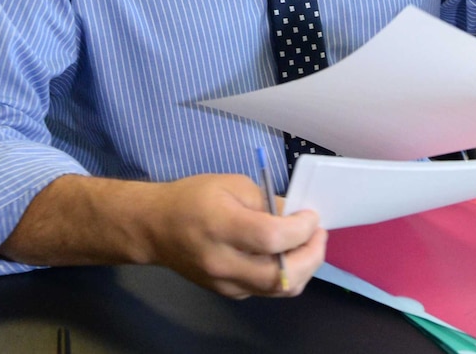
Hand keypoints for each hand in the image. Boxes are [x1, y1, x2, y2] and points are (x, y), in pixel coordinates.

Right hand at [0, 172, 325, 298]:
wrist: (155, 227)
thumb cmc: (193, 197)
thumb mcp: (231, 183)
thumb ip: (266, 200)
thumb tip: (295, 213)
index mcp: (222, 226)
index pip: (272, 237)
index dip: (301, 229)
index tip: (313, 216)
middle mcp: (224, 261)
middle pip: (281, 275)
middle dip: (311, 255)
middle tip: (319, 234)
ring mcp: (225, 282)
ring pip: (277, 290)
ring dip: (303, 269)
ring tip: (310, 245)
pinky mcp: (227, 292)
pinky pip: (265, 290)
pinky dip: (284, 274)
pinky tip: (287, 254)